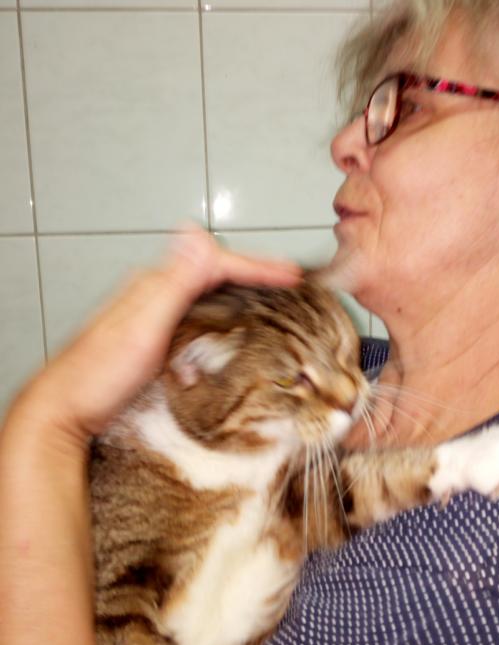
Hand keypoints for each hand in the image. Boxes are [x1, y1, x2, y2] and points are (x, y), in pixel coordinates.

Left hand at [6, 226, 300, 447]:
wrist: (63, 410)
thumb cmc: (97, 375)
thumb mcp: (142, 327)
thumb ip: (172, 283)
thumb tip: (196, 234)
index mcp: (154, 284)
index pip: (215, 263)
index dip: (256, 266)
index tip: (290, 273)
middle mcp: (153, 292)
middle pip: (213, 271)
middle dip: (253, 271)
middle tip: (288, 278)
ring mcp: (151, 312)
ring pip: (206, 289)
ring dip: (240, 288)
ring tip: (269, 294)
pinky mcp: (152, 333)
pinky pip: (196, 310)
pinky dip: (222, 309)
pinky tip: (230, 323)